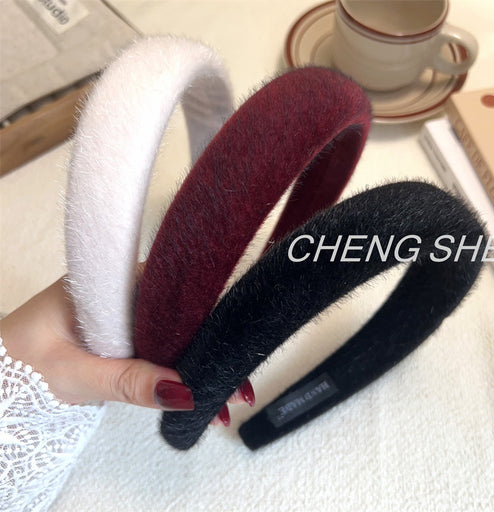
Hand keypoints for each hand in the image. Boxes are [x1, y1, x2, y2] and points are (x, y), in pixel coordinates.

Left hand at [0, 277, 254, 425]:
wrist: (0, 375)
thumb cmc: (21, 361)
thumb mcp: (73, 372)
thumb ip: (124, 381)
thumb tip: (182, 391)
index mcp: (111, 282)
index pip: (172, 292)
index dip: (206, 319)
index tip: (230, 347)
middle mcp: (124, 295)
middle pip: (180, 317)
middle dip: (209, 350)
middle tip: (238, 384)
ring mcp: (126, 317)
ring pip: (173, 337)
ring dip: (198, 366)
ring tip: (227, 397)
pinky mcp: (125, 339)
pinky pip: (160, 352)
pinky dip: (178, 374)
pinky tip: (197, 395)